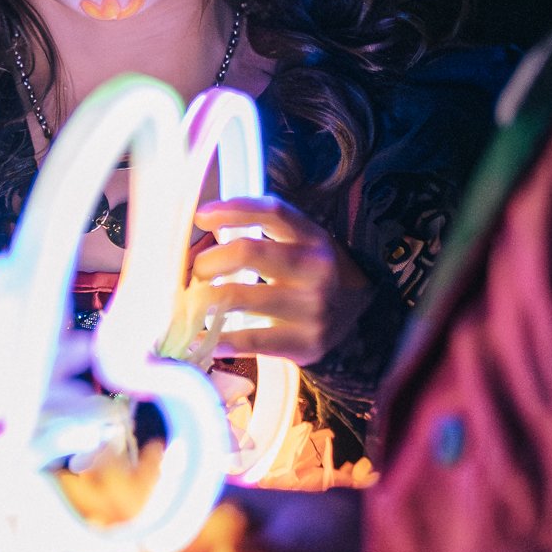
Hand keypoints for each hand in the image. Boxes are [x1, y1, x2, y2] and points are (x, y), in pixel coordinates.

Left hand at [189, 198, 372, 367]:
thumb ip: (263, 230)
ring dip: (204, 300)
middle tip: (197, 273)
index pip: (272, 211)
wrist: (357, 318)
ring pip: (238, 297)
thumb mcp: (301, 244)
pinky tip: (202, 339)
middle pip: (247, 252)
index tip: (201, 216)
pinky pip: (248, 339)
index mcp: (312, 238)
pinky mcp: (305, 342)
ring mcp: (312, 308)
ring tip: (194, 303)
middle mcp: (315, 269)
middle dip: (208, 261)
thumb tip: (206, 221)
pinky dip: (217, 339)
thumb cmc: (311, 275)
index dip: (233, 209)